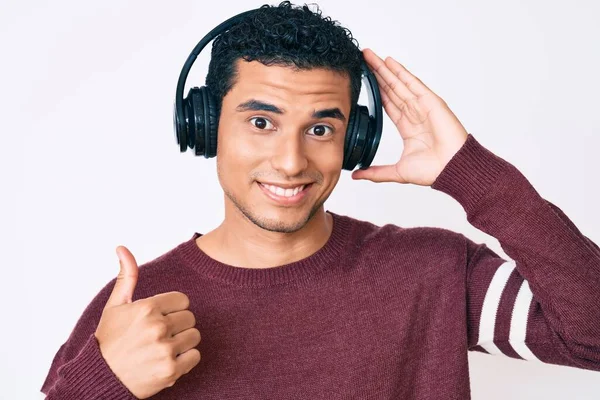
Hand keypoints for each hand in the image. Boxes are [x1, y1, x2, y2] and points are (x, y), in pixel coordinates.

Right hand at [94, 246, 201, 398]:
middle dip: (177, 325)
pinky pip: (195, 356)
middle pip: (190, 318)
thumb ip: (126, 276)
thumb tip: (122, 247)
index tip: (160, 318)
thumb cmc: (109, 340)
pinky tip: (168, 360)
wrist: (101, 379)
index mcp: (147, 308)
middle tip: (159, 335)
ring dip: (183, 342)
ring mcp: (165, 350)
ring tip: (163, 347)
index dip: (172, 309)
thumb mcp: (115, 306)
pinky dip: (185, 360)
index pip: (183, 300)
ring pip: (194, 336)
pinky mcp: (171, 371)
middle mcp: (157, 328)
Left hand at [352, 48, 468, 185]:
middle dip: (377, 75)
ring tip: (370, 56)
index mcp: (408, 128)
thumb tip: (357, 176)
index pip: (388, 104)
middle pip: (391, 89)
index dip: (376, 92)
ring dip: (385, 69)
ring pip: (399, 83)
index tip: (362, 81)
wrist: (452, 169)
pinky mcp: (431, 102)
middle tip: (363, 60)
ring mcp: (423, 106)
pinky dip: (401, 72)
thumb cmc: (434, 170)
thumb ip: (376, 172)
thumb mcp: (397, 171)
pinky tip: (390, 62)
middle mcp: (415, 114)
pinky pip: (413, 84)